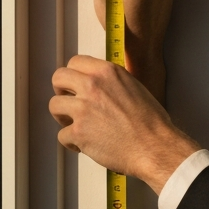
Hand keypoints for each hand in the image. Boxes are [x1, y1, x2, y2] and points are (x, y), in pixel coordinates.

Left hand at [50, 54, 198, 192]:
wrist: (154, 146)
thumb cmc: (150, 122)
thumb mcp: (133, 86)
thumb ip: (111, 82)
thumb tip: (97, 84)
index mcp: (107, 72)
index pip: (75, 62)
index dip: (73, 75)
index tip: (74, 84)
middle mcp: (92, 86)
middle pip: (58, 78)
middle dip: (60, 90)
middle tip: (68, 101)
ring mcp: (83, 109)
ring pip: (54, 105)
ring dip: (62, 116)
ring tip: (75, 124)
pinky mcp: (78, 132)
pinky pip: (62, 135)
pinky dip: (72, 142)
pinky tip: (84, 144)